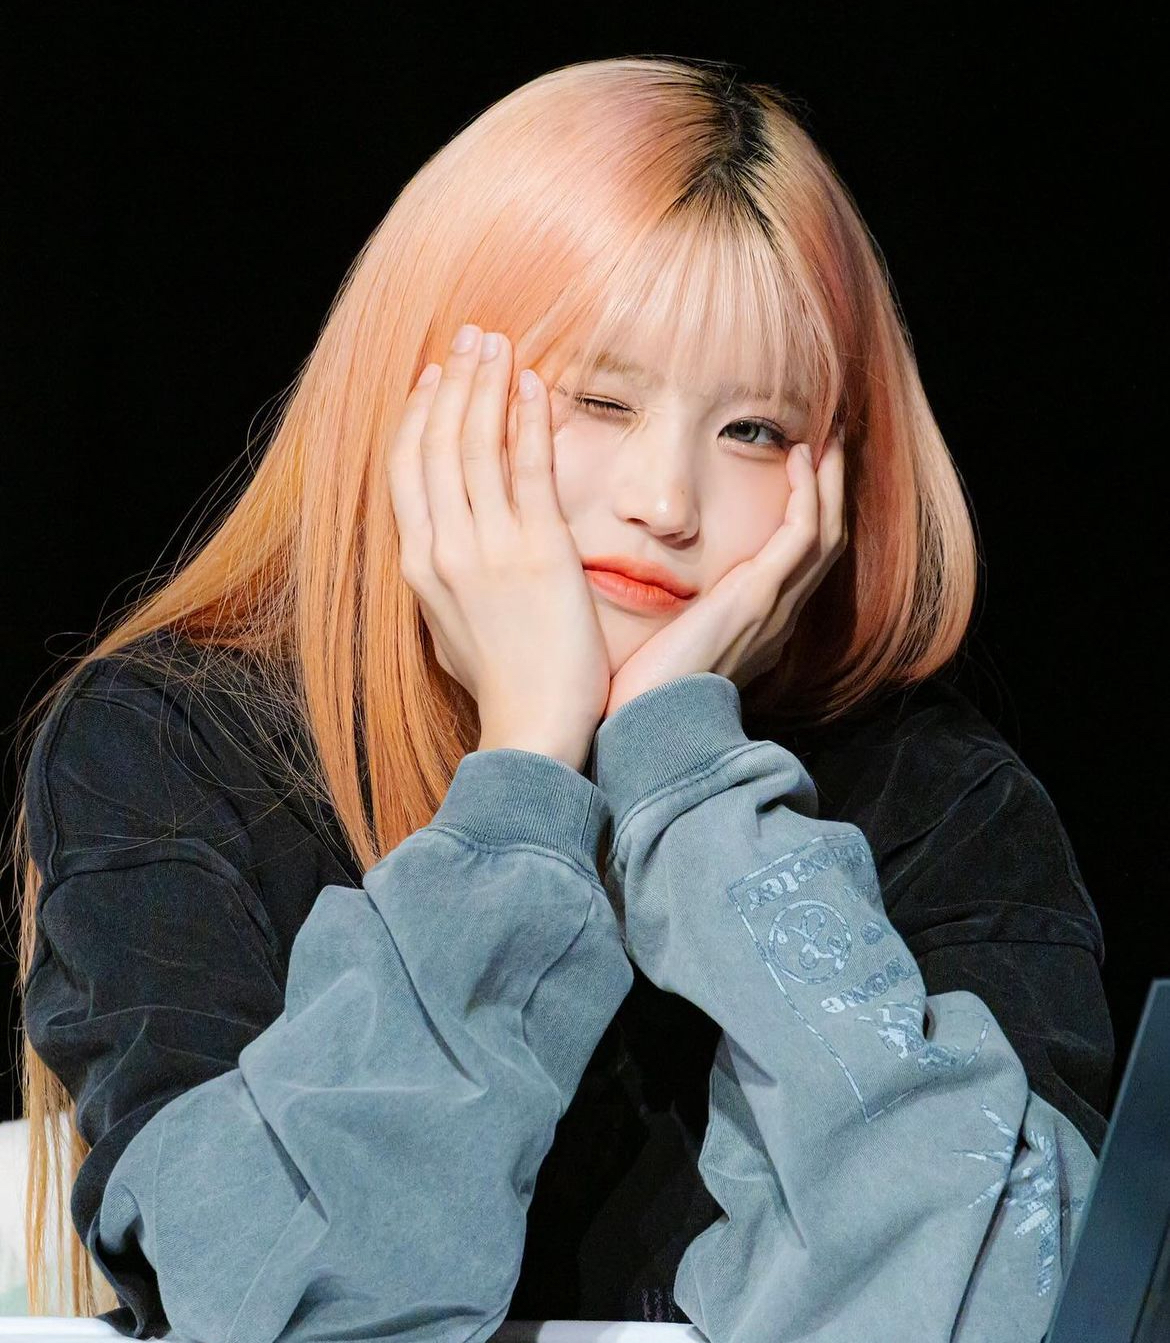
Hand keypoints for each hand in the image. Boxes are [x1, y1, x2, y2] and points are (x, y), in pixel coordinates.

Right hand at [386, 323, 610, 768]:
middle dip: (451, 382)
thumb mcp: (450, 631)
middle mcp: (443, 548)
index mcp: (419, 566)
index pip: (408, 469)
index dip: (419, 415)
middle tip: (469, 337)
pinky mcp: (539, 551)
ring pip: (475, 444)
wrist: (531, 732)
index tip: (434, 377)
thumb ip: (444, 582)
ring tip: (496, 343)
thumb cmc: (500, 687)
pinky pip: (527, 467)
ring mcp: (488, 547)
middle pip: (436, 443)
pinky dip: (526, 420)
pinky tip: (532, 385)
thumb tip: (444, 551)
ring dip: (485, 385)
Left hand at [603, 433, 847, 719]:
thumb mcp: (664, 649)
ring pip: (824, 533)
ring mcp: (774, 607)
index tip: (798, 477)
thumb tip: (654, 603)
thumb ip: (673, 622)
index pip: (797, 565)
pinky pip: (802, 534)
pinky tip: (801, 458)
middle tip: (829, 447)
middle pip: (823, 544)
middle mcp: (777, 618)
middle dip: (829, 494)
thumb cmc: (641, 697)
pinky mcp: (759, 598)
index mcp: (757, 629)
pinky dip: (808, 493)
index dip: (806, 518)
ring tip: (825, 441)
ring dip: (828, 482)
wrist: (643, 731)